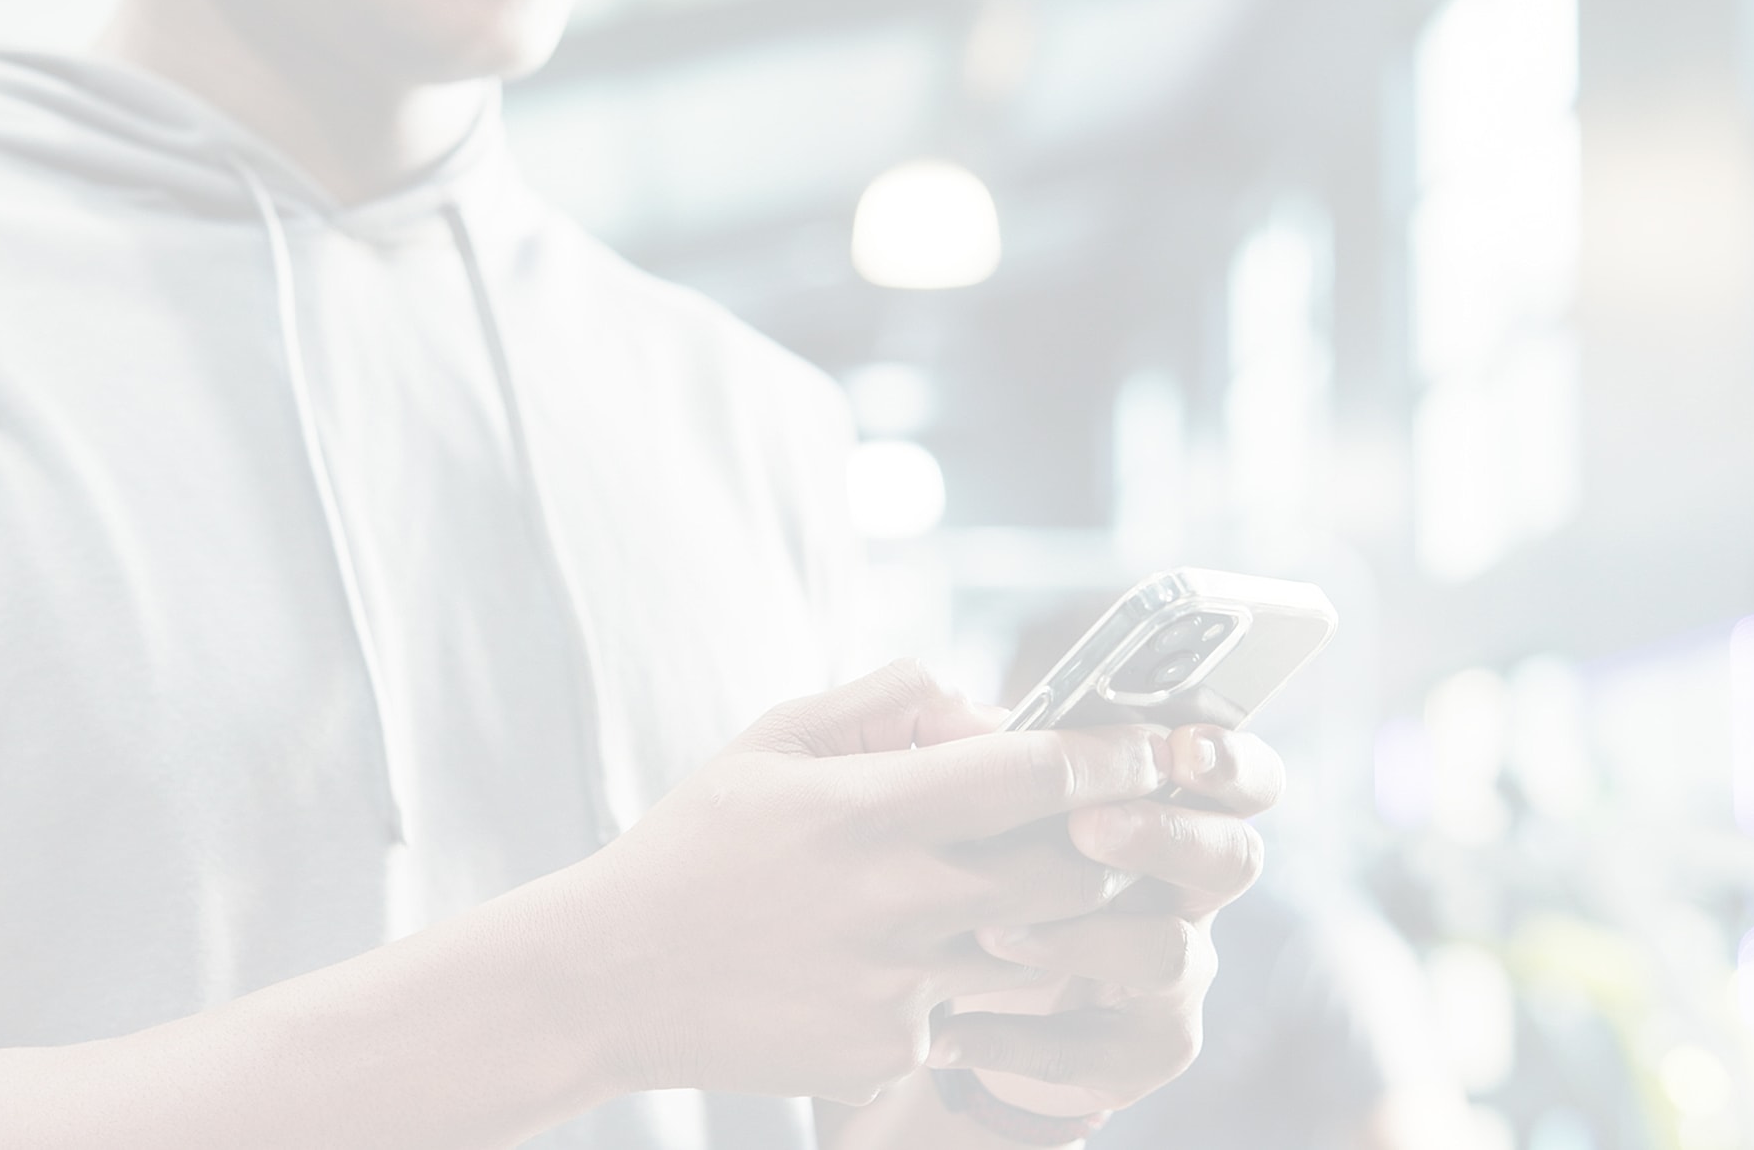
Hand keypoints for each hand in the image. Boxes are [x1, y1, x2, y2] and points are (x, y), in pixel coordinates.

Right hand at [548, 661, 1181, 1105]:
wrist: (608, 980)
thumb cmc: (693, 848)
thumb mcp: (770, 741)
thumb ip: (886, 703)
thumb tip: (989, 709)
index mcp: (868, 807)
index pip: (1039, 775)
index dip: (1112, 756)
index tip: (1145, 747)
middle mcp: (897, 899)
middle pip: (1075, 873)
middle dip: (1104, 847)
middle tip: (1095, 830)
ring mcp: (900, 986)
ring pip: (1040, 952)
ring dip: (1045, 922)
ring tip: (1000, 898)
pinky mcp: (889, 1050)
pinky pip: (973, 1013)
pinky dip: (964, 986)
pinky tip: (900, 967)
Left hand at [940, 725, 1282, 1135]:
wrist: (942, 991)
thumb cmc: (970, 864)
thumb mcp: (974, 801)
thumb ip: (991, 755)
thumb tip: (983, 728)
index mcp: (1167, 812)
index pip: (1241, 778)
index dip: (1231, 762)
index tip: (1182, 748)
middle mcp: (1188, 891)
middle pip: (1233, 858)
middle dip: (1166, 837)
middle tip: (1086, 827)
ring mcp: (1174, 975)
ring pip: (1168, 954)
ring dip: (1081, 938)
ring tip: (990, 931)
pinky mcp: (1138, 1051)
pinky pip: (1100, 1051)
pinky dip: (1016, 1039)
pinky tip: (946, 1033)